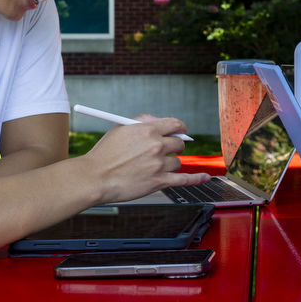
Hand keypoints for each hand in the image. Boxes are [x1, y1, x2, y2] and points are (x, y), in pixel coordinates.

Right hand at [86, 115, 210, 202]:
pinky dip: (197, 179)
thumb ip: (142, 120)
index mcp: (148, 130)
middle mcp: (156, 146)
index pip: (175, 124)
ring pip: (178, 162)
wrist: (95, 177)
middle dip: (175, 146)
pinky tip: (205, 177)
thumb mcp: (121, 128)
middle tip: (167, 150)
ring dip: (171, 163)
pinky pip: (184, 179)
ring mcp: (159, 165)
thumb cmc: (105, 154)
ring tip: (154, 167)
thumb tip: (160, 120)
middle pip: (179, 143)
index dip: (179, 128)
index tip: (180, 131)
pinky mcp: (159, 182)